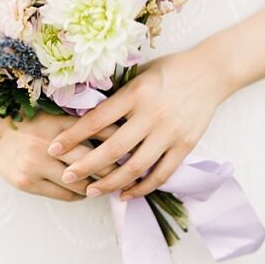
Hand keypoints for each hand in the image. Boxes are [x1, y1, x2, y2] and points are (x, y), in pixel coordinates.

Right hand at [0, 109, 118, 201]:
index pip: (99, 134)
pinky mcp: (27, 182)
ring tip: (110, 184)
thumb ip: (81, 124)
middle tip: (129, 172)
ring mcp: (35, 165)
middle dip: (115, 169)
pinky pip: (64, 195)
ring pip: (80, 183)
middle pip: (94, 161)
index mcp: (58, 123)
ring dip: (98, 185)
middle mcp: (47, 144)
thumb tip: (118, 132)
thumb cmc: (28, 119)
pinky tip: (86, 190)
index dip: (120, 143)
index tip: (134, 149)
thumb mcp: (55, 114)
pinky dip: (80, 194)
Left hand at [46, 49, 229, 198]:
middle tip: (67, 176)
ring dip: (111, 183)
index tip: (52, 148)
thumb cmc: (171, 70)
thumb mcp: (140, 74)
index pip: (97, 120)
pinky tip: (126, 193)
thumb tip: (83, 114)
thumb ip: (118, 95)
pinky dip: (142, 187)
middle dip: (86, 166)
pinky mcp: (185, 145)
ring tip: (92, 191)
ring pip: (135, 167)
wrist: (211, 72)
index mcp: (136, 94)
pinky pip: (162, 173)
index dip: (72, 136)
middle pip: (112, 149)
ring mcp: (170, 132)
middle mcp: (151, 114)